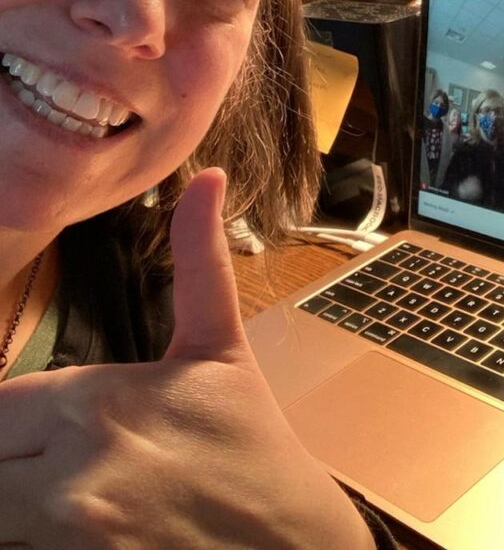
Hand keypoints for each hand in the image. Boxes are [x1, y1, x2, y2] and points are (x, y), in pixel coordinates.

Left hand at [0, 169, 373, 549]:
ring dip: (17, 493)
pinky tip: (80, 518)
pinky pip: (21, 547)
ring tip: (61, 481)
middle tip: (50, 450)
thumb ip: (198, 260)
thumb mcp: (221, 345)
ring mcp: (72, 533)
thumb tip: (209, 176)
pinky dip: (33, 532)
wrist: (290, 542)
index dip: (12, 414)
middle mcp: (71, 472)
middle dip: (12, 453)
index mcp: (99, 402)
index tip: (42, 421)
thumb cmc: (251, 440)